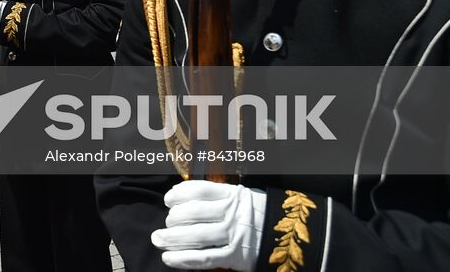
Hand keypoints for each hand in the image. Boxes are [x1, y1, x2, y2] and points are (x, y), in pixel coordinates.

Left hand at [151, 180, 265, 270]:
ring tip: (158, 240)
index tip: (168, 200)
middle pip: (194, 213)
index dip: (179, 194)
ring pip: (196, 236)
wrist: (291, 235)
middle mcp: (232, 213)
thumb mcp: (243, 197)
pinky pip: (206, 258)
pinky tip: (169, 259)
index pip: (199, 190)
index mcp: (233, 195)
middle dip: (172, 219)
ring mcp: (235, 235)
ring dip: (172, 239)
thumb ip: (218, 196)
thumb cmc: (259, 215)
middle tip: (162, 226)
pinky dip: (184, 259)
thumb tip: (184, 197)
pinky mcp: (237, 257)